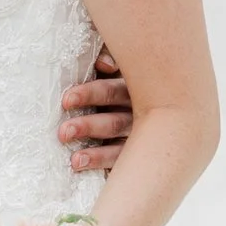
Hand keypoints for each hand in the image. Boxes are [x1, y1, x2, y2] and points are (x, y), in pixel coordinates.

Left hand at [60, 47, 132, 172]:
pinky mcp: (137, 155)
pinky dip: (100, 162)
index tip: (66, 101)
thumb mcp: (119, 70)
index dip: (89, 95)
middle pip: (113, 121)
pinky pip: (119, 161)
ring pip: (118, 145)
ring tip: (74, 158)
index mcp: (132, 90)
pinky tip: (80, 164)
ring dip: (95, 152)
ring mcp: (139, 137)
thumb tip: (103, 63)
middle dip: (87, 126)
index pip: (111, 91)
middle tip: (63, 132)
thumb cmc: (122, 85)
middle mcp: (139, 114)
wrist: (162, 110)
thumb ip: (110, 61)